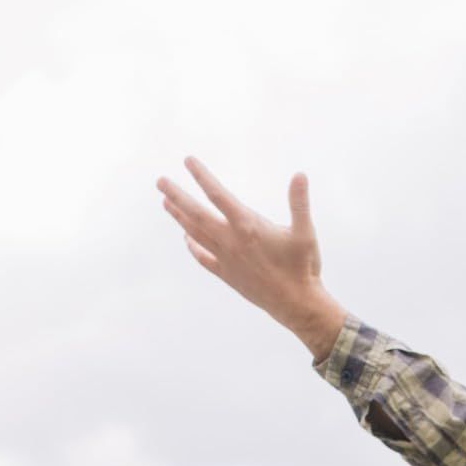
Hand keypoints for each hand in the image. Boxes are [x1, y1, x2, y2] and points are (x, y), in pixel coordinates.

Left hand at [155, 159, 348, 361]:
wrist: (297, 304)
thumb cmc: (303, 267)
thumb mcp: (306, 233)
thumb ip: (299, 203)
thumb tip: (300, 175)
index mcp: (248, 227)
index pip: (218, 195)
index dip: (202, 176)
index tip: (188, 161)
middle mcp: (231, 241)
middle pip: (196, 214)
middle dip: (177, 196)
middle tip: (160, 181)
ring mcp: (226, 259)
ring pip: (195, 234)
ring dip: (179, 217)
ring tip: (165, 203)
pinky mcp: (228, 274)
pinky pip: (203, 258)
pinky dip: (192, 247)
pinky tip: (186, 239)